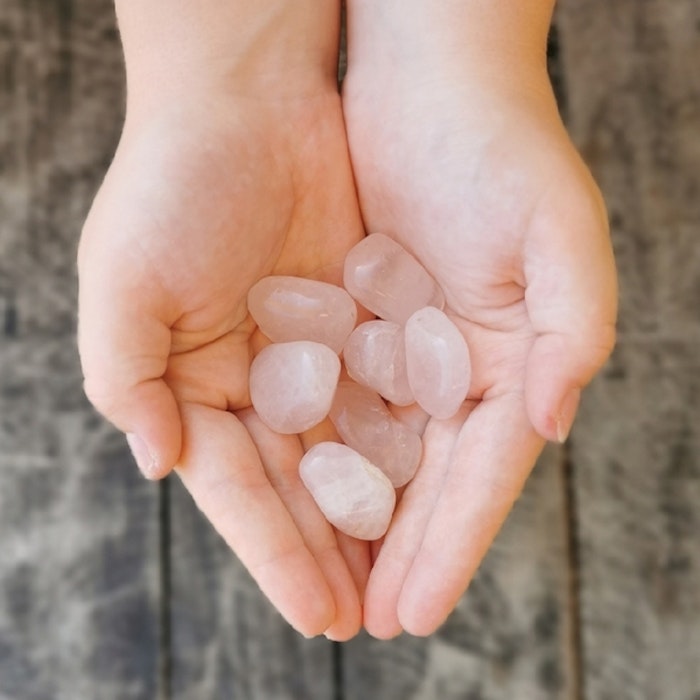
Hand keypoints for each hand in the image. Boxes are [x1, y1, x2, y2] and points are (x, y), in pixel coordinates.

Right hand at [78, 69, 368, 637]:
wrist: (248, 102)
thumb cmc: (172, 185)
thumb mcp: (124, 283)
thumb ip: (129, 379)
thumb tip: (159, 465)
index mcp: (195, 387)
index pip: (237, 492)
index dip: (275, 556)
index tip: (318, 617)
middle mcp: (256, 383)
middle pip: (298, 487)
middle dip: (330, 554)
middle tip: (369, 620)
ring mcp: (312, 355)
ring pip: (348, 453)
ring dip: (373, 516)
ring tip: (404, 578)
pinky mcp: (360, 321)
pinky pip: (386, 394)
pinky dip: (404, 444)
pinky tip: (428, 493)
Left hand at [342, 6, 616, 636]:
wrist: (430, 85)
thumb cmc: (501, 149)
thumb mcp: (559, 232)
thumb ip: (575, 329)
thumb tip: (551, 422)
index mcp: (515, 361)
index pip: (484, 474)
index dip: (452, 545)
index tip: (418, 611)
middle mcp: (462, 366)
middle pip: (430, 479)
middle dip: (402, 552)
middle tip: (369, 623)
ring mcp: (409, 348)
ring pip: (382, 451)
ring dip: (358, 517)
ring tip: (333, 582)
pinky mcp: (360, 321)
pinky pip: (340, 397)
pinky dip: (324, 449)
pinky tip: (303, 495)